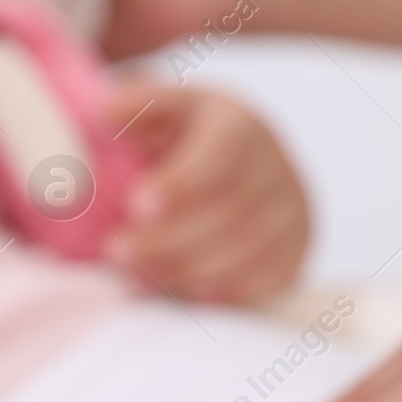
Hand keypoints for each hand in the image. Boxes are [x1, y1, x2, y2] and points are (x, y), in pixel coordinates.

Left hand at [100, 81, 308, 304]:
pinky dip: (219, 291)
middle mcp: (276, 167)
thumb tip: (107, 111)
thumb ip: (136, 108)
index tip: (135, 205)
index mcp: (241, 124)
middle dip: (166, 238)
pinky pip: (265, 281)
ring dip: (182, 270)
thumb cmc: (182, 140)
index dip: (181, 182)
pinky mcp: (294, 252)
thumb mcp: (160, 112)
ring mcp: (292, 212)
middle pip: (230, 210)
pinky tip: (178, 293)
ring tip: (130, 277)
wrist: (235, 167)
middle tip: (114, 251)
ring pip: (244, 251)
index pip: (222, 152)